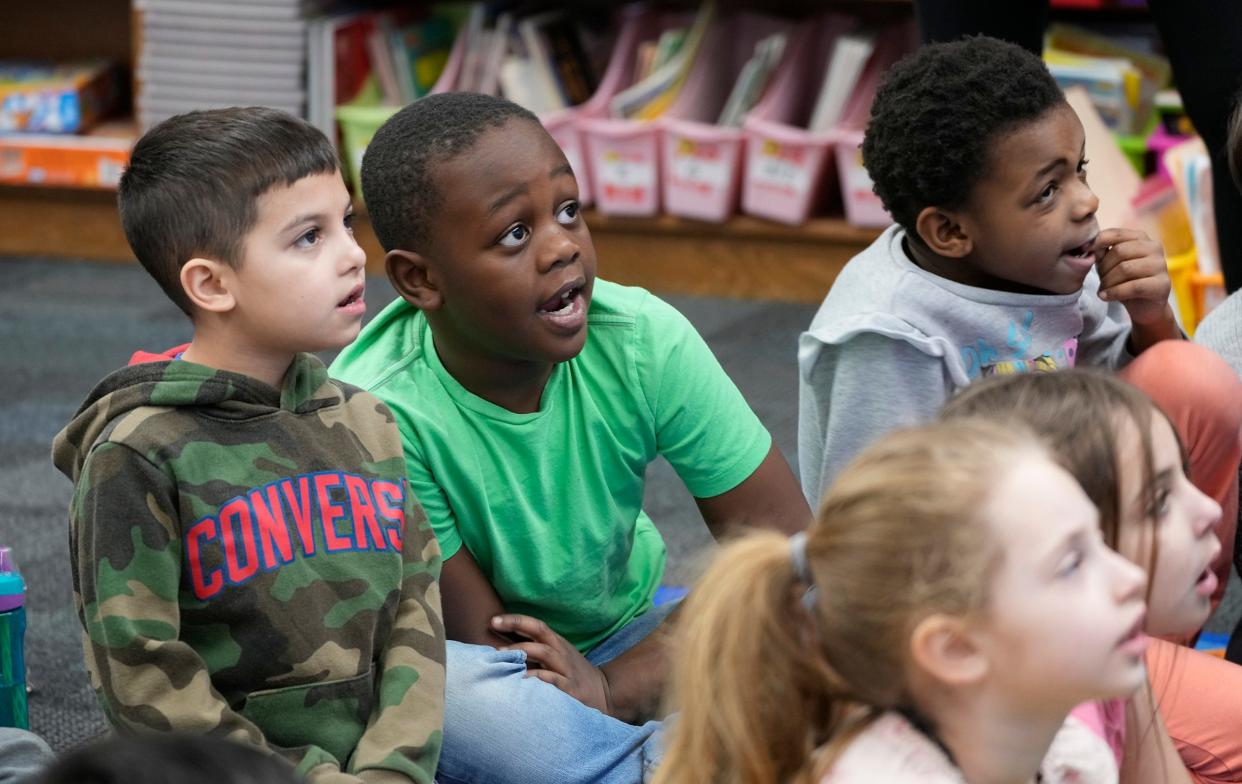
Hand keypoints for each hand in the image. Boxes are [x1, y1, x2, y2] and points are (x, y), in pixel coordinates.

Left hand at [492, 614, 613, 714]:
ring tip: (504, 660)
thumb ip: (534, 650)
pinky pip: (554, 681)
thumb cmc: (571, 674)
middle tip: (494, 645)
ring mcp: (567, 670)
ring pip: (546, 655)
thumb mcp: (556, 657)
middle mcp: (561, 653)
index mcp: (557, 643)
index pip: (536, 626)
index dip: (516, 620)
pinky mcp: (572, 689)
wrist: (604, 693)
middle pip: (540, 638)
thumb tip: (500, 646)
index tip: (493, 621)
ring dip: (524, 654)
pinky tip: (525, 681)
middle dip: (516, 637)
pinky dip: (540, 679)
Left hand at [1094, 228, 1173, 326]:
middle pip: (1120, 251)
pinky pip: (1134, 287)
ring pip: (1126, 268)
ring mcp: (1161, 265)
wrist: (1144, 307)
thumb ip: (1102, 252)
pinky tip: (1104, 297)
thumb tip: (1090, 245)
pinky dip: (1114, 292)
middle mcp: (1154, 248)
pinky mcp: (1162, 284)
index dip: (1098, 242)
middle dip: (1104, 267)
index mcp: (1141, 238)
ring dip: (1108, 282)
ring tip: (1102, 290)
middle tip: (1100, 281)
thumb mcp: (1110, 265)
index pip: (1116, 233)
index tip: (1084, 251)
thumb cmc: (1124, 281)